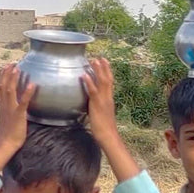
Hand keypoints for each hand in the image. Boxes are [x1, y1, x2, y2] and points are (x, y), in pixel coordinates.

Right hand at [0, 64, 35, 173]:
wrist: (6, 144)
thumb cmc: (8, 133)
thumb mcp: (7, 118)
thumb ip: (10, 109)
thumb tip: (15, 104)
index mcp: (2, 105)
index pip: (0, 87)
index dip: (3, 76)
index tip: (7, 67)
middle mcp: (4, 105)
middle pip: (3, 85)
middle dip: (7, 73)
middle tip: (13, 63)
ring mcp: (10, 109)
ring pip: (10, 90)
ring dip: (13, 78)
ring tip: (18, 68)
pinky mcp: (18, 115)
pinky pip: (23, 102)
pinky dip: (27, 93)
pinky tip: (32, 84)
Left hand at [81, 57, 140, 180]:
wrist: (107, 135)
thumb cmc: (103, 128)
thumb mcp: (100, 113)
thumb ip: (97, 106)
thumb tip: (92, 103)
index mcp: (109, 99)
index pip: (109, 83)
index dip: (107, 72)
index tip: (104, 63)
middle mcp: (108, 97)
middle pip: (107, 79)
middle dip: (104, 68)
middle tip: (100, 57)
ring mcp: (103, 100)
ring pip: (102, 82)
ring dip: (97, 70)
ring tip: (93, 60)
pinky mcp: (97, 104)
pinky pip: (92, 91)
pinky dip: (88, 82)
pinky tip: (84, 74)